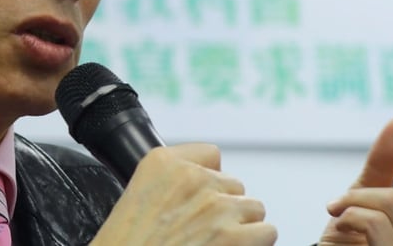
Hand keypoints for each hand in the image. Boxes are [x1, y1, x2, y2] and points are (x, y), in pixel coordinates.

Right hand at [93, 143, 276, 244]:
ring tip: (217, 242)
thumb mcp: (135, 198)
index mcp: (162, 163)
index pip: (210, 155)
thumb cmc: (125, 244)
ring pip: (253, 208)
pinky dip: (255, 243)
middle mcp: (192, 178)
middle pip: (233, 184)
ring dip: (241, 226)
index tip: (199, 199)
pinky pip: (266, 232)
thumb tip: (200, 191)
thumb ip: (169, 184)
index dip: (209, 181)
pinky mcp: (235, 237)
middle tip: (203, 230)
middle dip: (224, 207)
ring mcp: (216, 207)